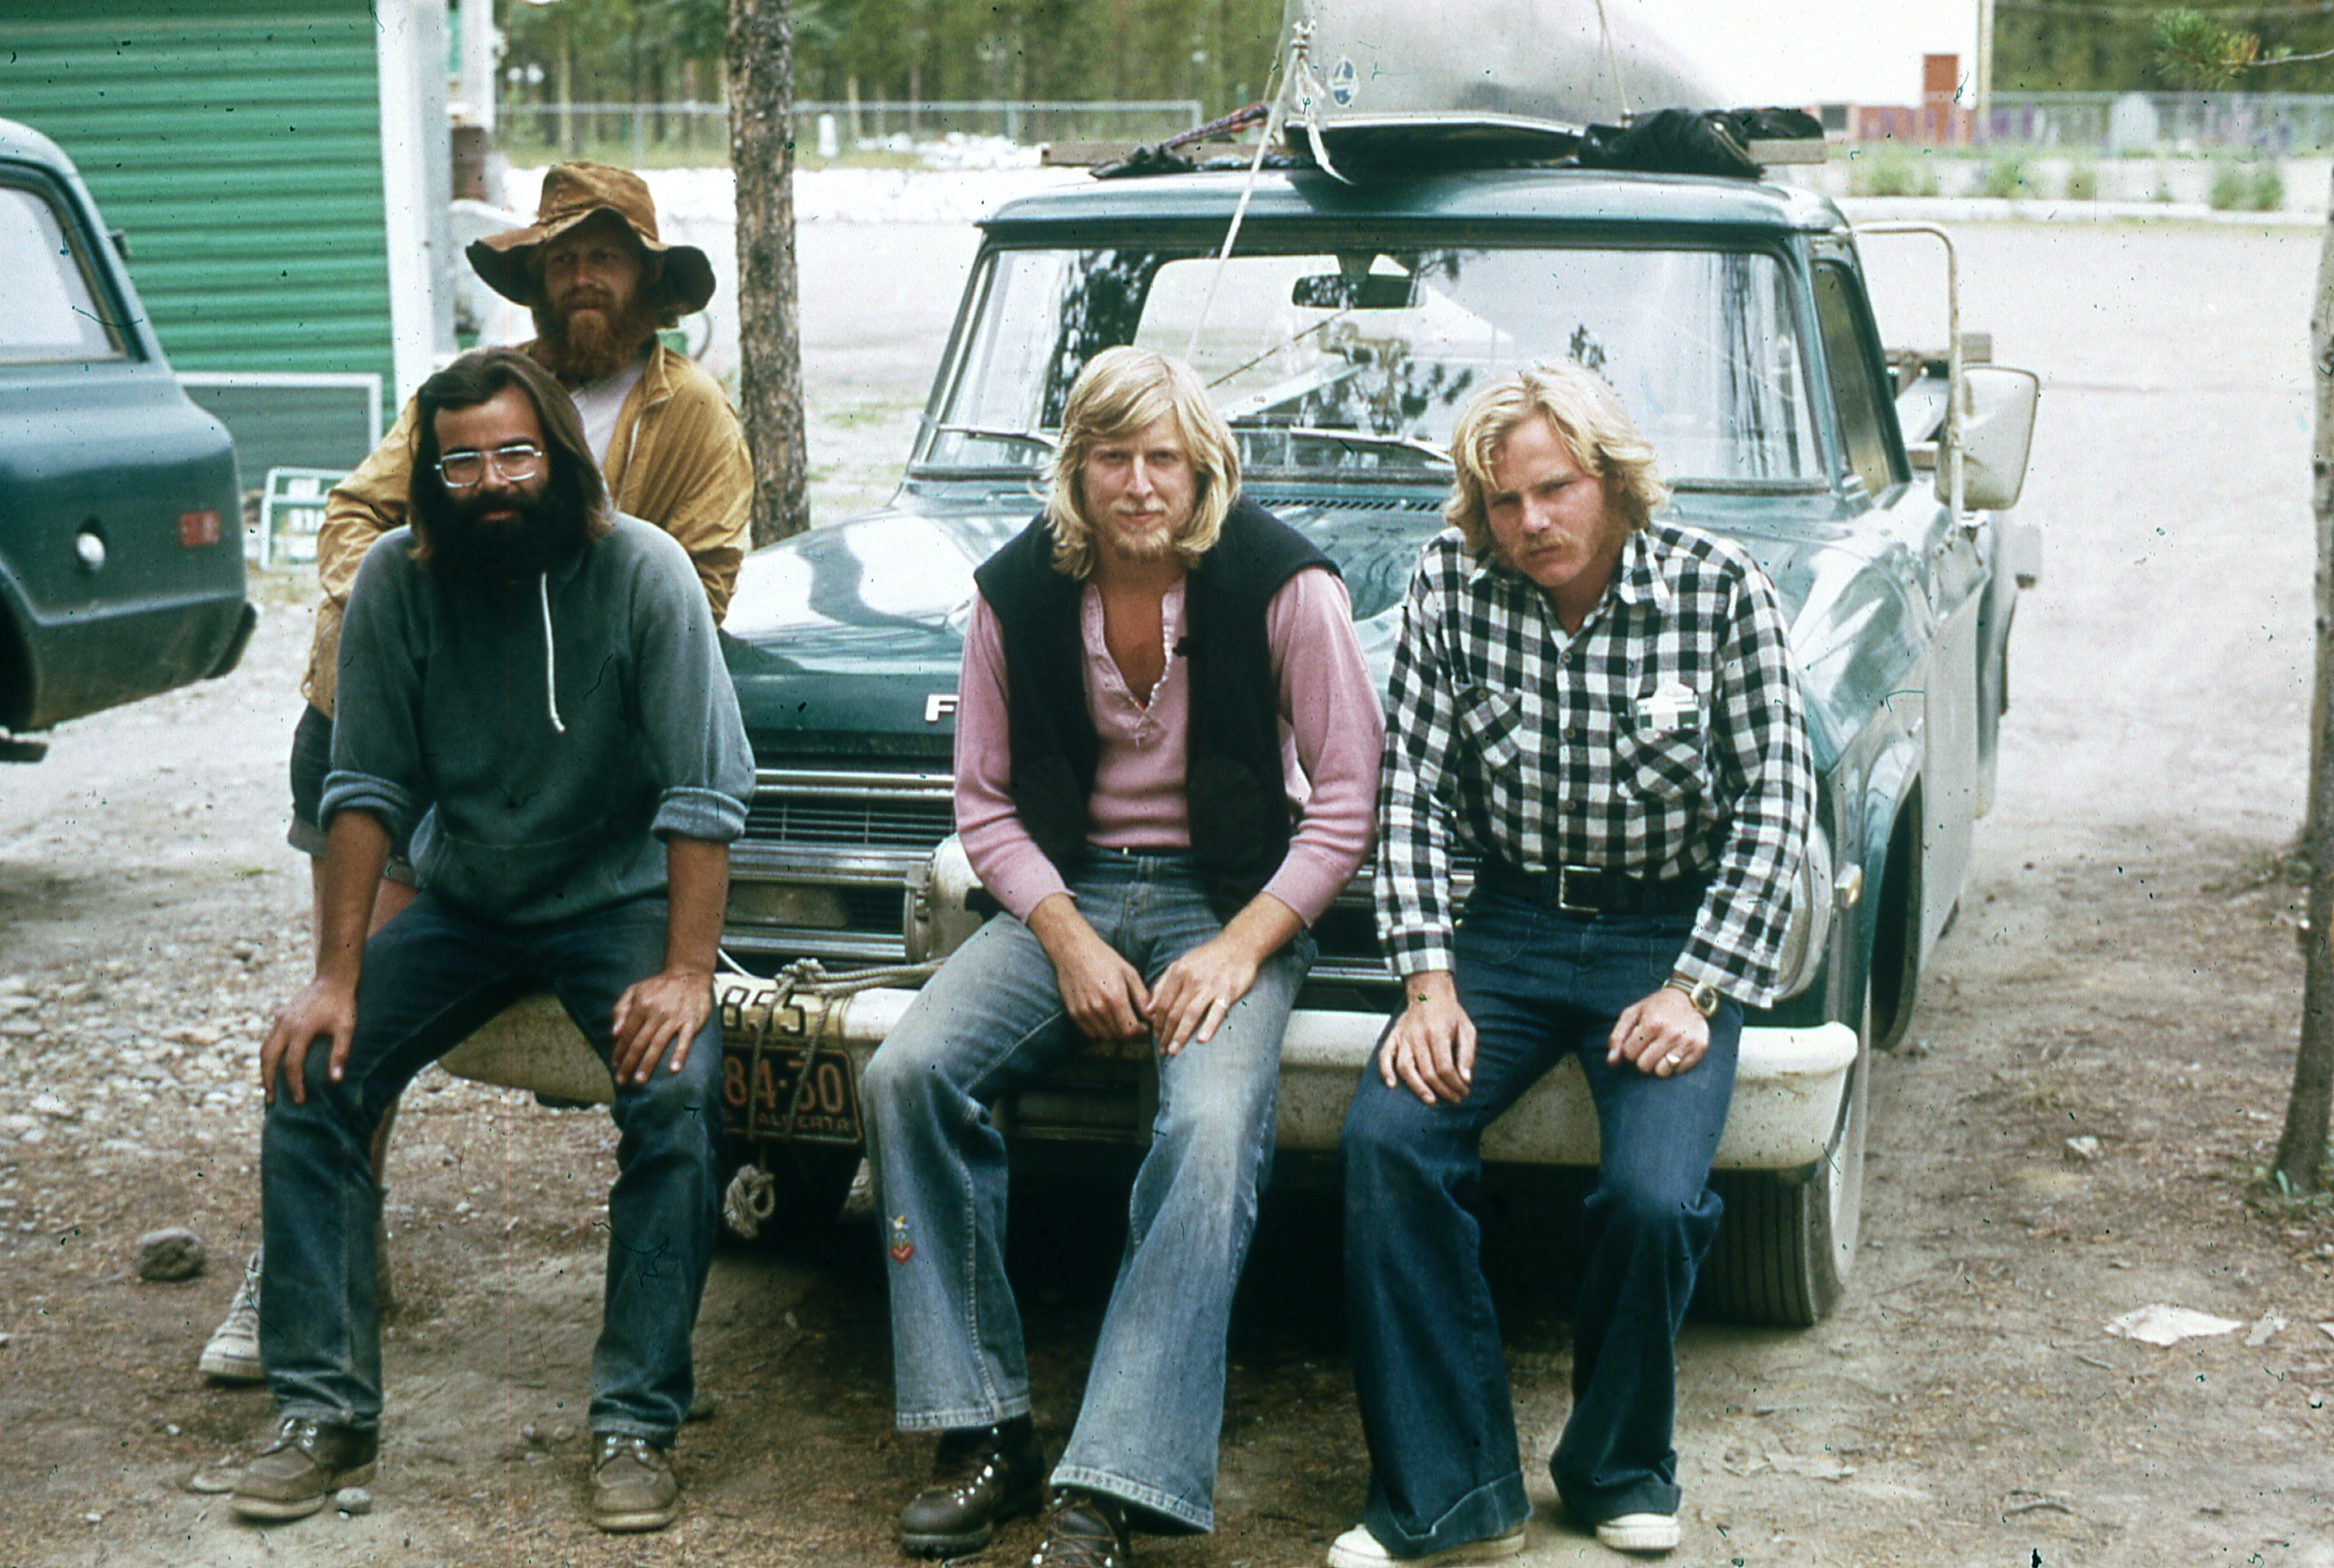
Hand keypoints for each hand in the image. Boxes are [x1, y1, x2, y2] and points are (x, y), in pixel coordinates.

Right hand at [260, 976, 357, 1105]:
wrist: (332, 979)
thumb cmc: (342, 1006)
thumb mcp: (346, 1028)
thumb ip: (340, 1054)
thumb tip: (334, 1081)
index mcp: (300, 1029)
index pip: (292, 1064)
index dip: (294, 1084)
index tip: (299, 1101)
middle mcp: (285, 1025)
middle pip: (269, 1058)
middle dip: (269, 1081)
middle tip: (272, 1102)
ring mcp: (280, 1020)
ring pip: (265, 1049)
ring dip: (265, 1070)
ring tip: (270, 1089)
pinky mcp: (280, 1016)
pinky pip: (269, 1040)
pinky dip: (269, 1056)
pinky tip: (274, 1067)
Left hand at [611, 967, 713, 1084]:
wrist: (689, 974)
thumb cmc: (659, 985)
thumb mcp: (635, 990)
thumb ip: (621, 1009)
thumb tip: (614, 1033)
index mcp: (642, 1005)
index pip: (627, 1033)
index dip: (619, 1051)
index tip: (614, 1066)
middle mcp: (656, 1012)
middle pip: (639, 1042)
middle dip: (629, 1063)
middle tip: (622, 1080)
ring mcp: (675, 1017)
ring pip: (658, 1044)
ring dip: (648, 1063)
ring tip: (640, 1080)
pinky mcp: (692, 1021)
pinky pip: (685, 1040)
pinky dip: (679, 1054)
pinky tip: (674, 1069)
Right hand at [1028, 896, 1150, 1040]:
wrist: (1074, 950)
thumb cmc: (1105, 959)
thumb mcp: (1130, 973)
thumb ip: (1143, 998)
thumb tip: (1153, 1017)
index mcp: (1115, 997)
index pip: (1131, 1031)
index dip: (1141, 1032)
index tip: (1144, 1026)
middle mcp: (1098, 1008)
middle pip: (1118, 1036)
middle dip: (1130, 1033)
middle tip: (1135, 1024)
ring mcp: (1084, 1012)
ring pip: (1105, 1037)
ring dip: (1116, 1034)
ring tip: (1121, 1021)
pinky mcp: (1073, 1013)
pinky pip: (1090, 1034)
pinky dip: (1101, 1032)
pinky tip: (1106, 1019)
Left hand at [1145, 933, 1261, 1055]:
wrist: (1239, 945)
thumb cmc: (1208, 957)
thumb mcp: (1181, 964)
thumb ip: (1163, 985)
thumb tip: (1148, 1009)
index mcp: (1178, 973)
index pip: (1162, 1003)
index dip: (1156, 1023)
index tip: (1155, 1038)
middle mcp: (1192, 979)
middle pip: (1173, 1011)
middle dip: (1165, 1034)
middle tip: (1161, 1052)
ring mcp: (1210, 986)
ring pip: (1190, 1014)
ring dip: (1180, 1035)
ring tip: (1173, 1051)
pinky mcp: (1228, 991)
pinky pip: (1217, 1011)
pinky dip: (1208, 1026)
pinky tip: (1201, 1040)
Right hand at [1380, 970, 1475, 1104]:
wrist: (1429, 993)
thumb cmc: (1450, 1013)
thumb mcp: (1467, 1029)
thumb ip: (1467, 1054)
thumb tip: (1466, 1078)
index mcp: (1438, 1032)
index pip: (1445, 1067)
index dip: (1455, 1084)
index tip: (1463, 1091)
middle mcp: (1418, 1036)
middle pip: (1427, 1071)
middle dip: (1443, 1090)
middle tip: (1454, 1099)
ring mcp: (1403, 1037)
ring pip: (1405, 1068)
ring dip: (1417, 1087)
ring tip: (1430, 1100)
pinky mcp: (1393, 1036)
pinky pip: (1384, 1056)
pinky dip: (1385, 1071)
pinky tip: (1392, 1085)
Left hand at [1607, 985, 1711, 1076]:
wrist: (1688, 997)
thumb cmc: (1656, 1007)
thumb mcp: (1633, 1013)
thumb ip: (1618, 1036)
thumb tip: (1611, 1062)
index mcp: (1652, 1024)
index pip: (1629, 1054)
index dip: (1630, 1050)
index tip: (1636, 1041)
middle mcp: (1671, 1034)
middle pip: (1644, 1066)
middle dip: (1642, 1058)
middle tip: (1649, 1047)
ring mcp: (1687, 1042)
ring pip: (1662, 1072)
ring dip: (1658, 1064)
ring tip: (1661, 1051)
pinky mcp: (1700, 1048)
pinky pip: (1679, 1071)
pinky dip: (1675, 1064)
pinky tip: (1675, 1050)